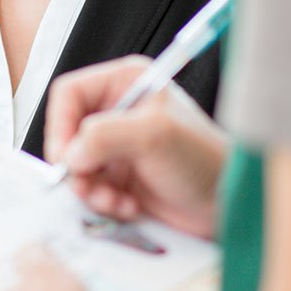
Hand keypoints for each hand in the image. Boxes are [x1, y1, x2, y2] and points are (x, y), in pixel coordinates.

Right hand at [44, 56, 228, 239]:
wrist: (230, 205)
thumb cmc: (206, 160)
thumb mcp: (154, 137)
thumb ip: (104, 135)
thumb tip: (69, 154)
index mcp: (125, 84)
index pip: (69, 94)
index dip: (60, 125)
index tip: (65, 157)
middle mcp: (118, 112)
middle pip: (67, 133)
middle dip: (77, 165)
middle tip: (88, 185)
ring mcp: (118, 146)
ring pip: (75, 165)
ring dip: (90, 188)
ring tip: (114, 200)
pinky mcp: (120, 176)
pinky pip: (89, 188)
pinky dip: (102, 201)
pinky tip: (127, 206)